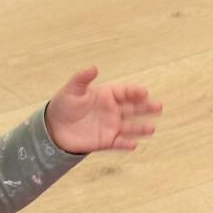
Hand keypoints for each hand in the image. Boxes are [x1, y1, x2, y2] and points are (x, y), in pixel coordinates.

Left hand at [44, 66, 161, 154]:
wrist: (54, 128)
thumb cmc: (63, 105)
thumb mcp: (71, 90)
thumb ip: (82, 79)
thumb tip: (94, 68)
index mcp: (106, 96)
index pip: (125, 92)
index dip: (135, 92)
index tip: (143, 92)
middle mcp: (112, 110)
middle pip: (133, 108)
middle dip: (146, 108)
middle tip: (158, 106)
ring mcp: (111, 126)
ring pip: (130, 127)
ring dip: (141, 128)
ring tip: (151, 129)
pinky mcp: (106, 141)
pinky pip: (119, 143)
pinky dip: (126, 144)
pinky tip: (134, 144)